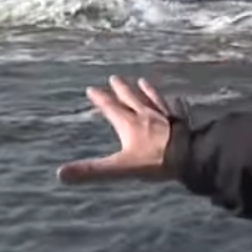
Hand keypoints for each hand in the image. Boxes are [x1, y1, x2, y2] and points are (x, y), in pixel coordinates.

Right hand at [57, 76, 177, 183]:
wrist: (191, 156)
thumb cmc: (155, 162)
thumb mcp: (120, 168)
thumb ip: (92, 171)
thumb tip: (60, 174)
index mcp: (130, 125)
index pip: (111, 108)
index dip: (101, 99)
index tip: (91, 89)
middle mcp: (148, 116)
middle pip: (132, 99)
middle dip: (122, 89)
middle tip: (115, 78)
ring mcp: (168, 116)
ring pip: (155, 99)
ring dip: (147, 91)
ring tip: (142, 81)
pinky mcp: (184, 121)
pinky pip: (178, 108)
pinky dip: (176, 103)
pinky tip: (179, 98)